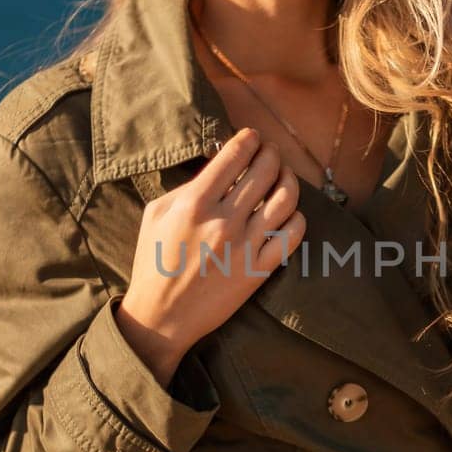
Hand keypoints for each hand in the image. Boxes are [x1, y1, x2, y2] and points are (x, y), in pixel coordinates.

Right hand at [115, 129, 305, 386]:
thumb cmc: (154, 263)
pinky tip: (289, 213)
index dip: (249, 139)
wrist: (162, 316)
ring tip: (284, 176)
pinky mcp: (260, 269)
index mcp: (195, 203)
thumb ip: (186, 187)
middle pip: (265, 170)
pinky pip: (293, 235)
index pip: (234, 156)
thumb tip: (217, 166)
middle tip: (270, 151)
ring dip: (289, 179)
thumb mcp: (156, 214)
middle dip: (271, 153)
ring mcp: (246, 246)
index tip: (252, 136)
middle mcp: (224, 221)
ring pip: (286, 198)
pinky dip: (297, 217)